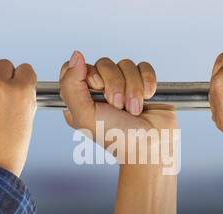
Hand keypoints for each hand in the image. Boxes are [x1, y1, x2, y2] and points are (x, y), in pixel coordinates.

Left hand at [60, 51, 178, 167]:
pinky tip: (149, 98)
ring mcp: (123, 86)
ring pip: (125, 64)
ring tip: (135, 109)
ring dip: (133, 88)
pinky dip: (147, 81)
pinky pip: (143, 67)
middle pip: (103, 63)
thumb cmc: (117, 138)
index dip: (88, 73)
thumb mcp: (85, 116)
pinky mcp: (143, 84)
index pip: (75, 68)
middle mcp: (100, 91)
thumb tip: (75, 55)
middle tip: (119, 106)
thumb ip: (71, 86)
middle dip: (115, 85)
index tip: (97, 89)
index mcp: (80, 98)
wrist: (151, 148)